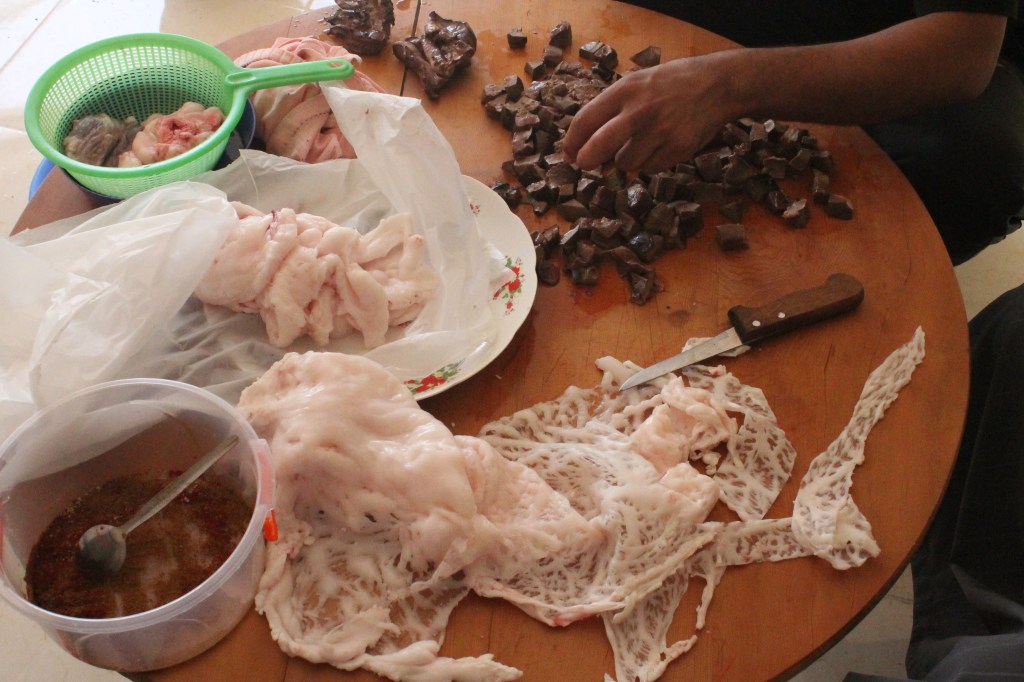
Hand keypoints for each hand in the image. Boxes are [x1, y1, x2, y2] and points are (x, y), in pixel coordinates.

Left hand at [561, 55, 734, 172]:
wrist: (717, 85)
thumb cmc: (670, 84)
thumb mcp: (637, 82)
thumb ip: (612, 109)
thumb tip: (586, 147)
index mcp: (625, 90)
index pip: (586, 120)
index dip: (572, 142)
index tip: (568, 154)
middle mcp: (640, 110)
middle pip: (599, 147)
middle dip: (587, 161)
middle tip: (585, 165)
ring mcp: (660, 131)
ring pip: (625, 163)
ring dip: (625, 161)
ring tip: (639, 144)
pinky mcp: (678, 148)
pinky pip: (650, 168)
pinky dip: (649, 163)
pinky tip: (659, 146)